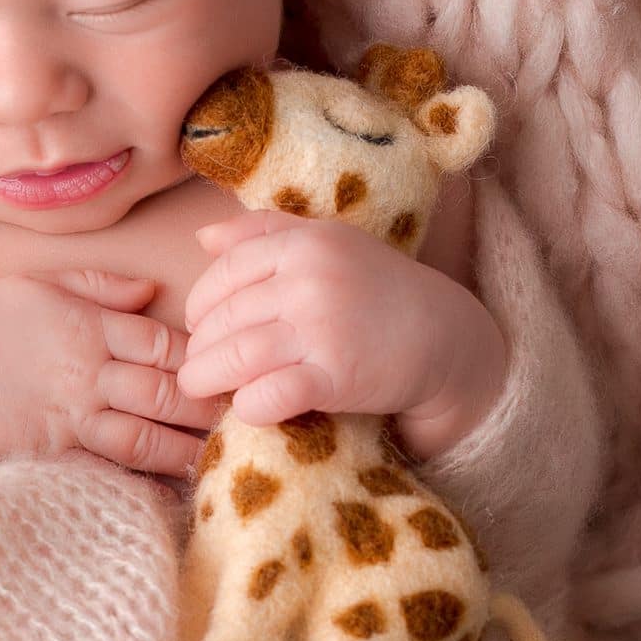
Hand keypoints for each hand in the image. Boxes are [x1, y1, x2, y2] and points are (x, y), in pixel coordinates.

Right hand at [0, 270, 227, 476]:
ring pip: (146, 433)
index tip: (236, 369)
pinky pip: (109, 465)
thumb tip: (152, 289)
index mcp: (91, 325)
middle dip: (211, 406)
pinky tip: (174, 488)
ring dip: (188, 448)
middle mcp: (90, 369)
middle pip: (167, 389)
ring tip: (222, 459)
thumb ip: (99, 286)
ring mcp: (72, 413)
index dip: (206, 357)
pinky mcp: (52, 449)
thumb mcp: (39, 283)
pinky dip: (143, 476)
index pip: (166, 342)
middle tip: (248, 419)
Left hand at [176, 210, 506, 456]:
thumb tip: (203, 237)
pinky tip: (245, 408)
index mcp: (304, 244)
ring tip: (198, 388)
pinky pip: (270, 395)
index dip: (200, 303)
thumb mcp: (328, 242)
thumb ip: (264, 232)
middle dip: (200, 348)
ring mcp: (323, 329)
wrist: (444, 336)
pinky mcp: (337, 377)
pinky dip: (247, 406)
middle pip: (224, 318)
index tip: (200, 326)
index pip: (225, 272)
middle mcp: (310, 281)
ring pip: (236, 357)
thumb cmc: (378, 288)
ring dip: (205, 378)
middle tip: (195, 366)